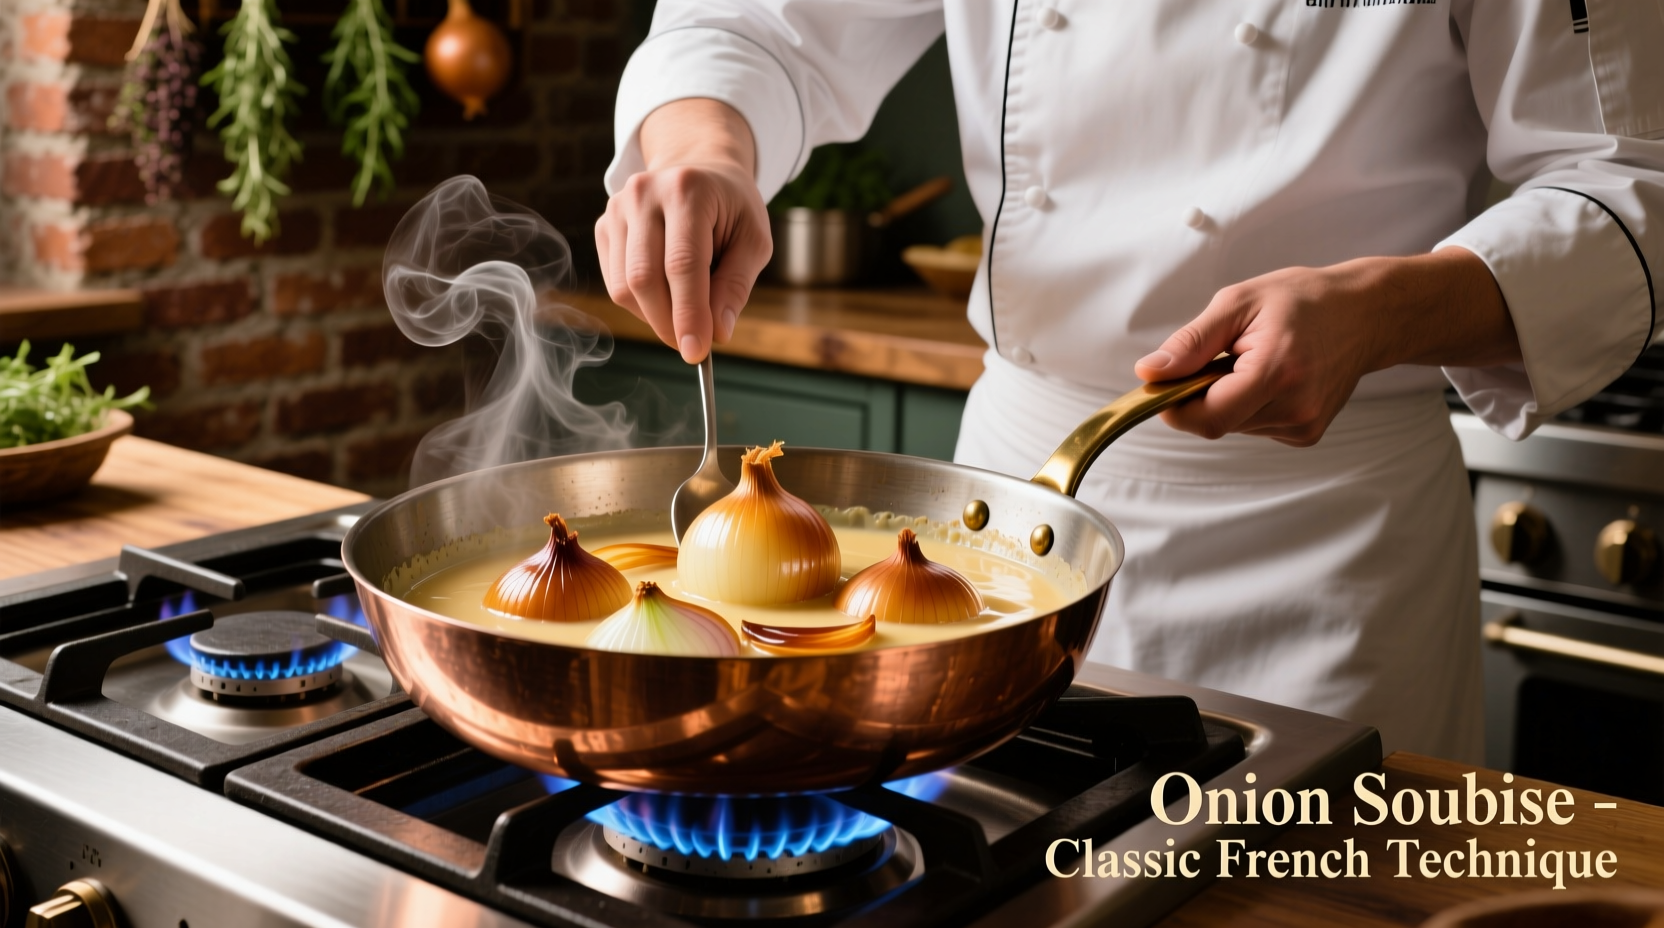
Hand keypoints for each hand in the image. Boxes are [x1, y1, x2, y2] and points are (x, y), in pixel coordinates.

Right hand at [595, 99, 773, 362]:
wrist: (698, 171)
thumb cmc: (731, 209)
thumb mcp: (754, 240)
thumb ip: (736, 286)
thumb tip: (717, 334)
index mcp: (687, 190)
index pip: (682, 264)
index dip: (688, 314)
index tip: (696, 352)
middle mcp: (644, 193)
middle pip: (645, 278)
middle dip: (668, 323)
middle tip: (692, 346)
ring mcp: (617, 209)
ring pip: (624, 287)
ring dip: (655, 316)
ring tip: (685, 311)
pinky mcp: (604, 226)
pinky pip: (615, 284)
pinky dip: (641, 304)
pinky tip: (667, 294)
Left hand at [1134, 248, 1519, 446]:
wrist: (1364, 314)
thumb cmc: (1304, 301)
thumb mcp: (1238, 303)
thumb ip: (1191, 342)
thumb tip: (1151, 373)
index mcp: (1277, 371)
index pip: (1207, 416)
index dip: (1175, 405)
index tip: (1165, 382)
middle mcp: (1295, 407)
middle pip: (1216, 423)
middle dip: (1201, 394)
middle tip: (1219, 356)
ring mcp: (1304, 425)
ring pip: (1232, 425)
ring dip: (1226, 398)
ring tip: (1251, 360)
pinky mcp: (1306, 434)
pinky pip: (1253, 426)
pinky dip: (1247, 405)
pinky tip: (1270, 376)